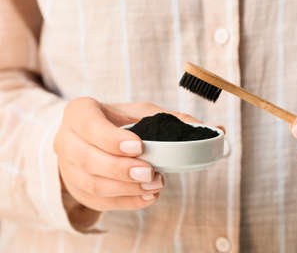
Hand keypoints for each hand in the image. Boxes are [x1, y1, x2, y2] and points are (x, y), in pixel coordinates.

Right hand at [54, 97, 198, 210]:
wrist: (92, 139)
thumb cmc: (118, 121)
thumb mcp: (141, 112)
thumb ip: (172, 119)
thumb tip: (213, 128)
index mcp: (79, 113)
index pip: (90, 126)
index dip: (112, 139)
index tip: (139, 146)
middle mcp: (66, 140)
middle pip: (88, 159)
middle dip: (121, 169)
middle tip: (150, 172)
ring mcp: (68, 168)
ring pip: (93, 184)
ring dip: (126, 188)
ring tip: (154, 184)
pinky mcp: (78, 190)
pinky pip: (99, 202)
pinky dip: (126, 201)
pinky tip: (147, 196)